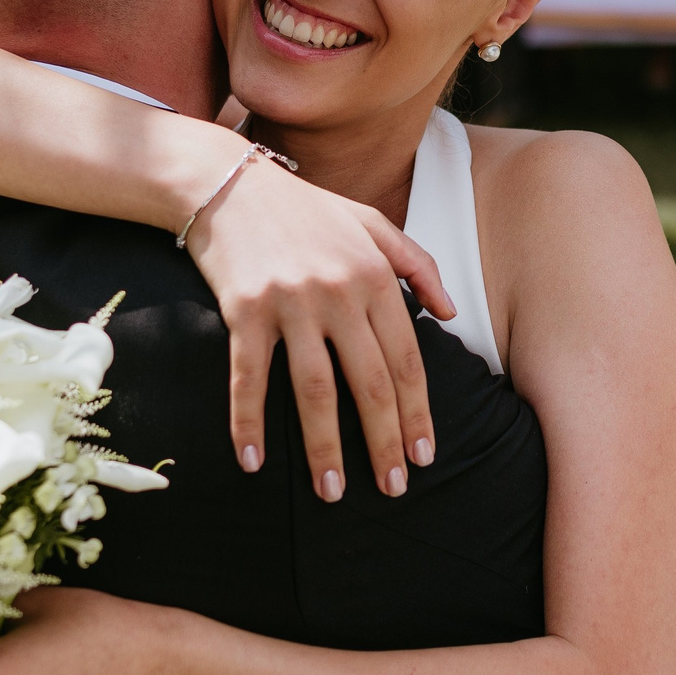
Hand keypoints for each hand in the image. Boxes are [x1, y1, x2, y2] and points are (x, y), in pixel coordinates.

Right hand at [184, 155, 455, 500]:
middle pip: (369, 383)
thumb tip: (448, 315)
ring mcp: (290, 301)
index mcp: (374, 275)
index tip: (424, 457)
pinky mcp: (244, 309)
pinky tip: (253, 461)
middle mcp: (338, 291)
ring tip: (332, 492)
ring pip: (315, 390)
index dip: (417, 413)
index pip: (406, 360)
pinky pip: (249, 378)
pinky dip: (248, 422)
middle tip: (391, 490)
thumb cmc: (304, 209)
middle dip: (384, 443)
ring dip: (324, 447)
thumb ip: (417, 265)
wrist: (227, 182)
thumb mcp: (370, 223)